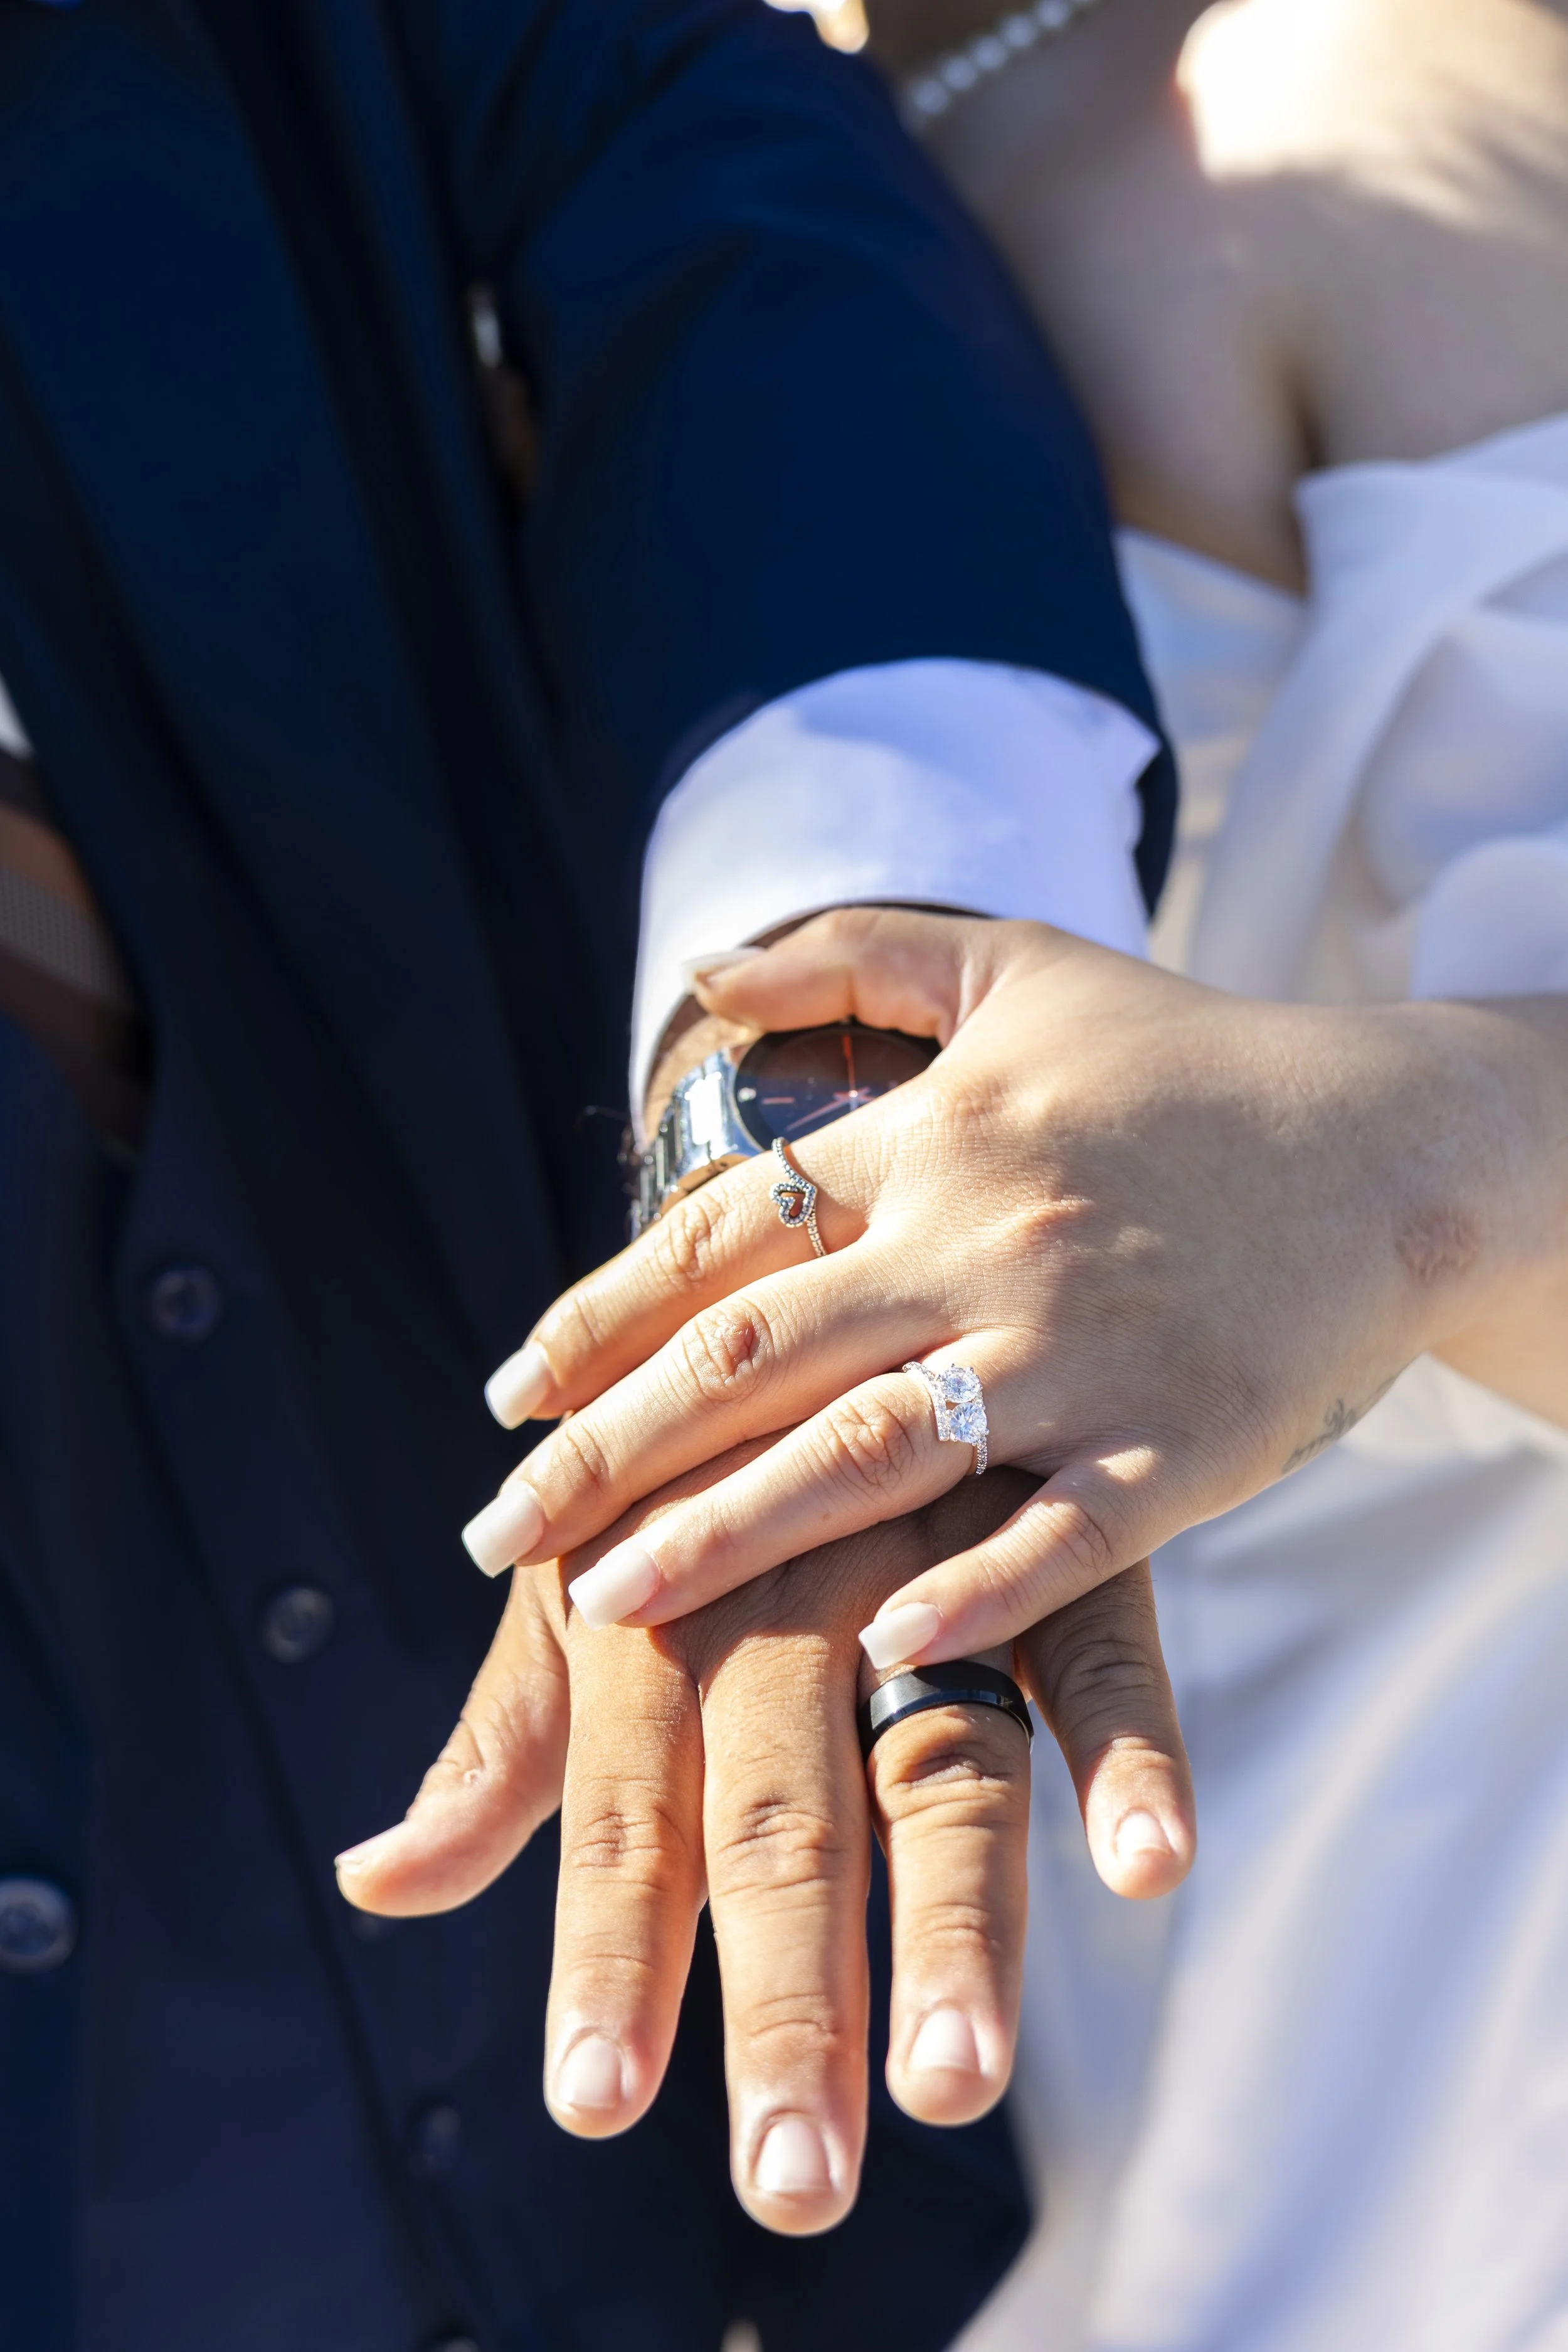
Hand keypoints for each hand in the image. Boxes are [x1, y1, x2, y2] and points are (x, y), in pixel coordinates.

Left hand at [336, 1455, 1193, 2233]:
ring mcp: (928, 1559)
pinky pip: (1101, 1648)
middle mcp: (786, 1592)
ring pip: (941, 1754)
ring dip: (954, 1923)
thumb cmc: (681, 1467)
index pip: (627, 1815)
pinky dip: (1129, 1751)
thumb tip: (376, 1886)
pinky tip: (1147, 1867)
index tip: (593, 2105)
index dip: (608, 1956)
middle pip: (784, 1813)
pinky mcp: (1055, 1530)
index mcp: (658, 1613)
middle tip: (792, 2180)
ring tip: (952, 2077)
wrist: (823, 1256)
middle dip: (784, 1999)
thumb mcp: (581, 1592)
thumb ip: (505, 1749)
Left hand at [460, 908, 1567, 1664]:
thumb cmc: (1190, 1061)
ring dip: (722, 1537)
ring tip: (601, 1614)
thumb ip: (852, 954)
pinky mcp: (1181, 1438)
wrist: (1394, 1139)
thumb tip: (702, 978)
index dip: (599, 1323)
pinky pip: (1054, 1533)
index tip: (508, 1401)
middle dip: (608, 1454)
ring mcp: (1081, 1347)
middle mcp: (985, 1239)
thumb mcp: (1018, 969)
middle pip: (754, 1358)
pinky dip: (962, 1593)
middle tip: (495, 1536)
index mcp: (934, 1138)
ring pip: (868, 1451)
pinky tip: (868, 1649)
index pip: (724, 1238)